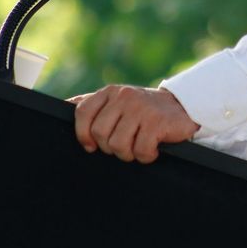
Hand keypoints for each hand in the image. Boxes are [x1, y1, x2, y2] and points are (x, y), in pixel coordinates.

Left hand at [69, 85, 199, 162]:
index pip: (82, 113)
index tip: (91, 146)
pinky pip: (140, 151)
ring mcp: (140, 108)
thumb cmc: (144, 110)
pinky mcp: (156, 122)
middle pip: (99, 134)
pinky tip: (153, 148)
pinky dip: (146, 155)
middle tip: (124, 144)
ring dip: (128, 153)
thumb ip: (94, 103)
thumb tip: (64, 105)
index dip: (82, 134)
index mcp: (110, 92)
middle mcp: (123, 97)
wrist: (182, 107)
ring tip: (138, 146)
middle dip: (110, 147)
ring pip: (118, 145)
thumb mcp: (117, 101)